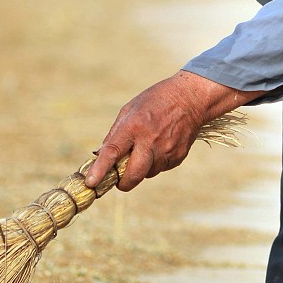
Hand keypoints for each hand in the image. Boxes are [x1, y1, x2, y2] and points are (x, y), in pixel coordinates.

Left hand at [84, 71, 260, 191]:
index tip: (91, 183)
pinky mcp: (178, 157)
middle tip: (119, 179)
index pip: (113, 152)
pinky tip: (161, 144)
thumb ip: (115, 134)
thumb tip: (101, 156)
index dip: (100, 169)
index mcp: (134, 126)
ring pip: (147, 174)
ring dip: (141, 167)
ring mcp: (166, 151)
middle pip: (132, 176)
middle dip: (122, 183)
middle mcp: (150, 141)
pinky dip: (155, 162)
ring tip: (147, 146)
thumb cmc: (156, 101)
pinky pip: (160, 168)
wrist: (191, 98)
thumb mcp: (130, 109)